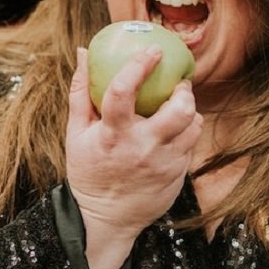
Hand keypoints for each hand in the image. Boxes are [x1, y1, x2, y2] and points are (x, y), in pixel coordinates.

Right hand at [66, 45, 202, 268]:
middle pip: (178, 110)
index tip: (153, 48)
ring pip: (192, 125)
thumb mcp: (76, 133)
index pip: (123, 92)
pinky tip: (175, 130)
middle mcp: (142, 147)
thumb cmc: (90, 170)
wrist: (106, 219)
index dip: (139, 65)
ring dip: (189, 110)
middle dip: (183, 90)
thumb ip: (81, 91)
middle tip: (179, 84)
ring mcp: (164, 162)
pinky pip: (192, 143)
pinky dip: (187, 131)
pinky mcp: (178, 173)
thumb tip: (84, 51)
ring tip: (177, 105)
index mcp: (112, 134)